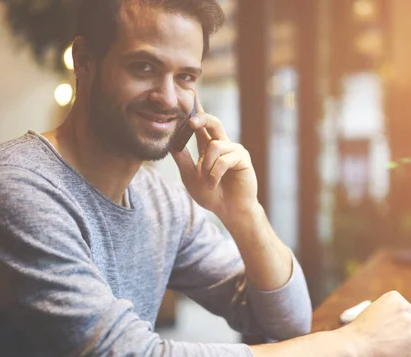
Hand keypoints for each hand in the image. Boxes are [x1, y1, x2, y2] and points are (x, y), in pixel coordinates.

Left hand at [171, 97, 257, 223]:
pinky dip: (215, 173)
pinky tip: (214, 184)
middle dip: (201, 118)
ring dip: (206, 166)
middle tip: (191, 121)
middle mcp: (222, 144)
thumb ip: (182, 159)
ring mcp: (234, 150)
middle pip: (212, 122)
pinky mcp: (242, 158)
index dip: (197, 109)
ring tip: (206, 181)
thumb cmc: (211, 194)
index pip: (201, 124)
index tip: (191, 92)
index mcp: (208, 146)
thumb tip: (168, 142)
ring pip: (214, 146)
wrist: (229, 210)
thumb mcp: (190, 176)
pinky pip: (224, 159)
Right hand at [338, 291, 410, 356]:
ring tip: (387, 346)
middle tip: (388, 340)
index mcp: (395, 298)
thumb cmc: (359, 333)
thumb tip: (397, 322)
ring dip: (405, 346)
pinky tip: (392, 353)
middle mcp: (406, 309)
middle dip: (404, 334)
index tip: (388, 329)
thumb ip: (389, 313)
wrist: (355, 345)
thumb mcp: (374, 311)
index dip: (398, 324)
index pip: (408, 312)